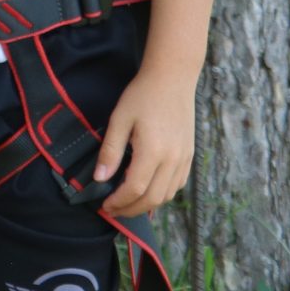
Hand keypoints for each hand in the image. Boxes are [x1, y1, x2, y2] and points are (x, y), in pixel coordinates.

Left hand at [94, 59, 198, 218]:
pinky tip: (147, 191)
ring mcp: (184, 159)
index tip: (104, 206)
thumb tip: (100, 179)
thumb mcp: (119, 119)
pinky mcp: (189, 155)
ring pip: (167, 195)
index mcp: (153, 151)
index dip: (118, 202)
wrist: (173, 79)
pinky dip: (162, 194)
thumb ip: (110, 150)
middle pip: (152, 198)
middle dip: (130, 209)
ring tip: (126, 203)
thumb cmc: (142, 96)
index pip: (134, 188)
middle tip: (112, 211)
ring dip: (146, 205)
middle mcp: (173, 159)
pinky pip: (177, 185)